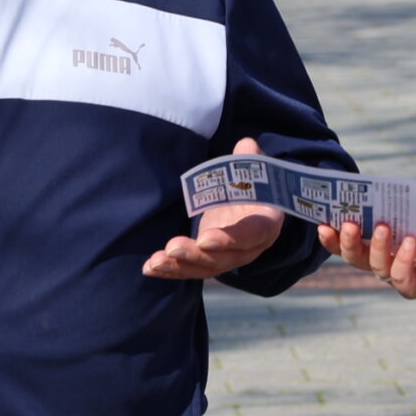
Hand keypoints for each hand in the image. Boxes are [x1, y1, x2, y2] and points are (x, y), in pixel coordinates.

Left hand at [144, 136, 284, 280]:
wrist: (254, 203)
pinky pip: (191, 269)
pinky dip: (170, 270)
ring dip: (178, 267)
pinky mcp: (210, 260)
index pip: (251, 235)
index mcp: (265, 224)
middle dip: (196, 256)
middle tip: (172, 248)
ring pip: (205, 268)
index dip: (230, 239)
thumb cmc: (255, 184)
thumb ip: (251, 160)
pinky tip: (149, 268)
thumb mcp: (258, 170)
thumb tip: (246, 146)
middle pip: (224, 258)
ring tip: (155, 262)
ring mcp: (228, 257)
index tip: (205, 239)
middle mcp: (249, 248)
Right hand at [318, 197, 415, 298]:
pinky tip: (411, 243)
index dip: (332, 236)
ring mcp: (397, 274)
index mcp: (373, 239)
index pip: (346, 242)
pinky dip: (403, 260)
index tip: (323, 224)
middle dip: (347, 243)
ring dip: (378, 247)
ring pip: (376, 268)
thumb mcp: (402, 206)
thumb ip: (379, 207)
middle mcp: (382, 259)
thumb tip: (353, 198)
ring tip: (385, 227)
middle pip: (354, 258)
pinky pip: (400, 279)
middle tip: (349, 226)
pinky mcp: (414, 287)